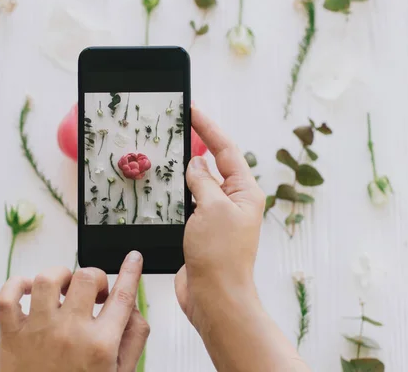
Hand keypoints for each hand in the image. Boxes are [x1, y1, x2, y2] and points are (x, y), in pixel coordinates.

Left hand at [0, 251, 148, 371]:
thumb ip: (133, 340)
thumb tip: (132, 309)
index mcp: (100, 345)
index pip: (123, 296)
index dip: (131, 272)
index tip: (133, 258)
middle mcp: (70, 333)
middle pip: (87, 278)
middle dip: (96, 278)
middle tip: (95, 292)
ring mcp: (38, 331)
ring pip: (47, 279)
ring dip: (60, 275)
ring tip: (64, 288)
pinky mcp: (11, 335)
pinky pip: (8, 296)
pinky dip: (17, 284)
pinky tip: (30, 290)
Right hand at [176, 107, 264, 329]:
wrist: (214, 298)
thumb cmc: (220, 255)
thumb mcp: (211, 208)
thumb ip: (202, 180)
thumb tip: (197, 162)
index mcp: (245, 192)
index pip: (226, 150)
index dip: (208, 127)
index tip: (192, 109)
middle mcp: (233, 202)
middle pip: (214, 165)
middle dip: (196, 146)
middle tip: (176, 127)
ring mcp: (217, 217)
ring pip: (198, 185)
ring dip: (183, 172)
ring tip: (166, 154)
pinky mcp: (201, 232)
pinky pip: (188, 204)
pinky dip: (176, 195)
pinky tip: (162, 189)